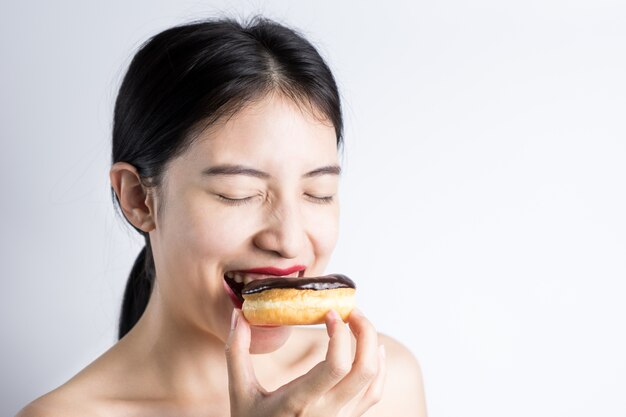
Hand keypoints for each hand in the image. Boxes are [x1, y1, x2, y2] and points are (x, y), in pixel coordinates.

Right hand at [225, 308, 386, 416]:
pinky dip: (380, 367)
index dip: (340, 334)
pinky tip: (374, 348)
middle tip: (350, 310)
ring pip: (373, 379)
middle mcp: (328, 412)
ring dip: (372, 344)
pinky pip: (374, 392)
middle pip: (364, 368)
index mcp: (300, 402)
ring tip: (358, 322)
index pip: (336, 366)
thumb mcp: (239, 392)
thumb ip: (237, 352)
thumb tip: (239, 315)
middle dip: (364, 331)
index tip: (329, 312)